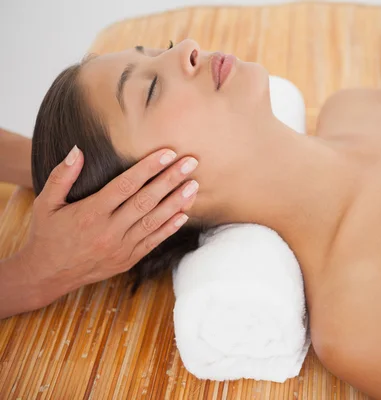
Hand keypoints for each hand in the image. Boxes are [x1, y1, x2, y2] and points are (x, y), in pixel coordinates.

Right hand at [20, 145, 198, 306]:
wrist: (46, 274)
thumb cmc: (47, 234)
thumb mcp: (46, 203)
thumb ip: (62, 176)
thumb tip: (78, 149)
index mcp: (90, 213)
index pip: (126, 185)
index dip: (149, 168)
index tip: (168, 153)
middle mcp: (109, 230)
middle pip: (146, 201)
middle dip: (171, 180)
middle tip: (191, 163)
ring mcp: (120, 247)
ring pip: (154, 221)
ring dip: (177, 202)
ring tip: (194, 186)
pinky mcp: (128, 259)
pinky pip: (153, 241)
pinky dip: (169, 228)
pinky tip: (184, 214)